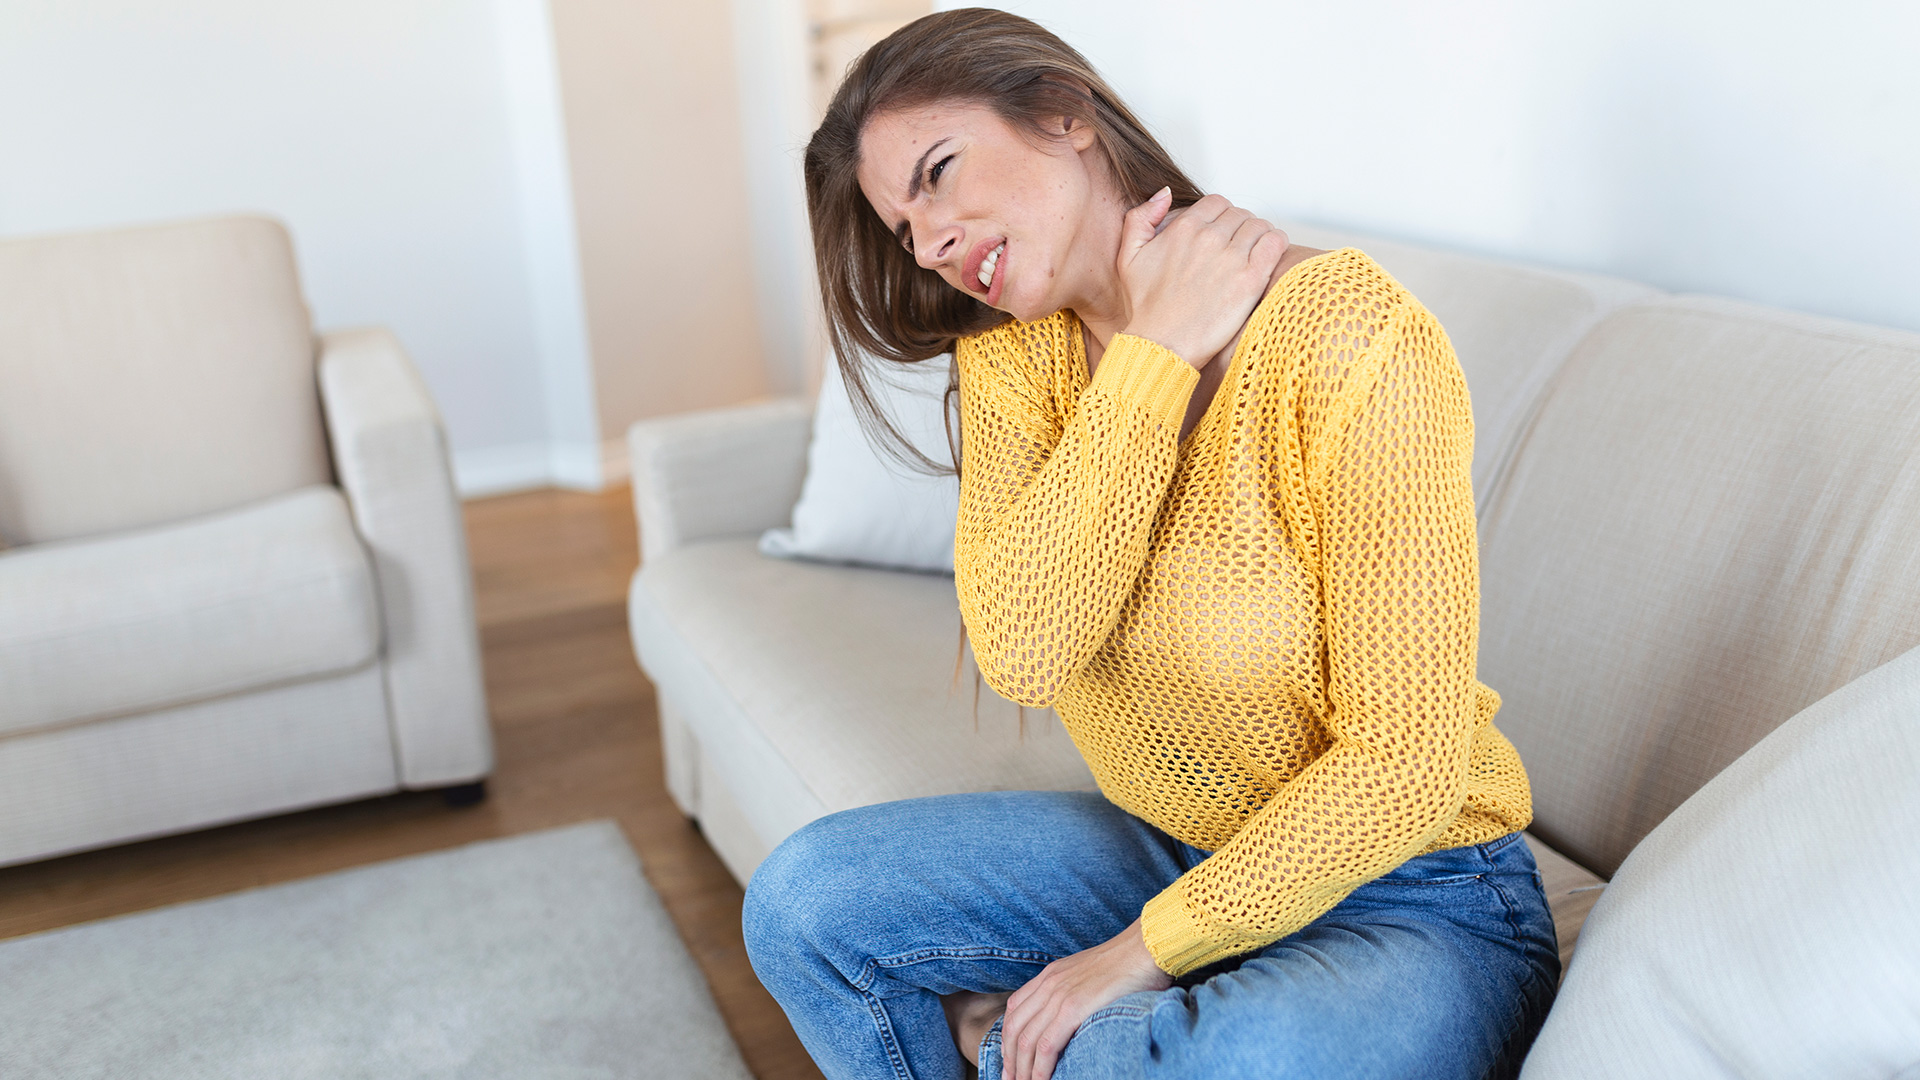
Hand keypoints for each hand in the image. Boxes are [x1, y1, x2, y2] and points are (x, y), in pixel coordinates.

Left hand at [1002, 918, 1173, 1079]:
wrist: (1146, 947)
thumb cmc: (1130, 963)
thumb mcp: (1091, 973)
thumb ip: (1077, 991)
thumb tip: (1077, 1016)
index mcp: (1051, 974)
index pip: (1015, 1008)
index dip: (1008, 1036)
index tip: (1011, 1058)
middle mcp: (1049, 983)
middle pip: (1014, 1027)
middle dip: (1009, 1058)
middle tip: (1010, 1079)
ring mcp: (1059, 995)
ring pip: (1026, 1040)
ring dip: (1021, 1069)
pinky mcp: (1073, 1009)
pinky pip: (1046, 1045)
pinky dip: (1039, 1068)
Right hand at [1117, 189, 1287, 368]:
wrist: (1163, 345)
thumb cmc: (1146, 307)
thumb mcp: (1128, 257)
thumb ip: (1140, 218)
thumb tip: (1166, 193)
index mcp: (1183, 229)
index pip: (1218, 203)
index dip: (1222, 215)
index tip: (1222, 233)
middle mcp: (1209, 238)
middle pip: (1240, 214)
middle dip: (1240, 227)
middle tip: (1237, 248)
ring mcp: (1232, 258)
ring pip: (1259, 225)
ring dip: (1259, 235)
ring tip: (1254, 253)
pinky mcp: (1250, 280)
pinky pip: (1275, 242)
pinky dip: (1276, 242)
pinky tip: (1269, 255)